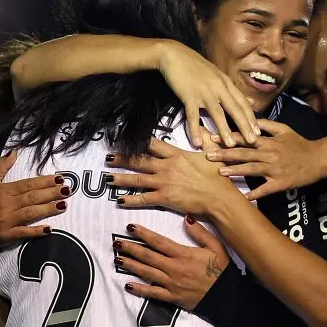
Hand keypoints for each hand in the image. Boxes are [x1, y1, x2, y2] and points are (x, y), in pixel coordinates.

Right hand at [0, 149, 68, 245]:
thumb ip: (1, 166)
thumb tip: (15, 151)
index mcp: (3, 191)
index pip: (27, 185)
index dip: (44, 181)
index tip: (59, 179)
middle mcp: (6, 205)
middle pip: (32, 198)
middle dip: (51, 193)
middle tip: (67, 190)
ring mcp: (6, 221)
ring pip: (30, 213)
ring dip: (48, 209)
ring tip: (64, 205)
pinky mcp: (6, 235)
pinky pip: (23, 233)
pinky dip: (35, 232)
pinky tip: (49, 229)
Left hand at [107, 138, 244, 215]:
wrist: (219, 197)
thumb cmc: (218, 176)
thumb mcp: (212, 153)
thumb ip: (205, 138)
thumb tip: (203, 126)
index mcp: (176, 154)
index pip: (153, 144)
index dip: (139, 141)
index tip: (127, 138)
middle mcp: (167, 166)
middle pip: (140, 160)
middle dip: (122, 159)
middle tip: (108, 157)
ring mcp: (164, 182)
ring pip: (137, 179)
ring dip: (120, 178)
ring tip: (107, 177)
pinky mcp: (164, 197)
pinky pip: (143, 198)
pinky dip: (130, 200)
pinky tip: (120, 201)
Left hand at [115, 219, 229, 309]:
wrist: (226, 296)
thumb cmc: (222, 270)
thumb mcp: (216, 246)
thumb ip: (200, 233)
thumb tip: (186, 218)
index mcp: (183, 254)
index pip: (158, 242)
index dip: (143, 234)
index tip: (130, 227)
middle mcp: (174, 268)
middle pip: (148, 256)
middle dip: (131, 248)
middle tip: (116, 242)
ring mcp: (171, 284)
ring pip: (147, 272)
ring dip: (131, 265)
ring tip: (117, 259)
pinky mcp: (172, 297)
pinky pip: (153, 293)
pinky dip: (139, 289)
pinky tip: (128, 284)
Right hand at [157, 41, 258, 147]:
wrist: (174, 54)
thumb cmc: (195, 66)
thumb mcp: (218, 75)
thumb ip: (233, 90)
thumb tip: (250, 101)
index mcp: (226, 83)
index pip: (243, 102)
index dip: (251, 118)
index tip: (258, 132)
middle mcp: (218, 87)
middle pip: (235, 109)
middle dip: (245, 126)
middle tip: (253, 141)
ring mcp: (204, 91)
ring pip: (217, 113)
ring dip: (224, 129)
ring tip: (230, 144)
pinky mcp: (188, 95)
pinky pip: (193, 115)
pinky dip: (195, 129)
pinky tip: (197, 142)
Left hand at [205, 119, 320, 200]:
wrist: (318, 159)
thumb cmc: (299, 144)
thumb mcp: (284, 129)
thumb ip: (266, 125)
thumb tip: (250, 120)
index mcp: (268, 141)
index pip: (244, 138)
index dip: (228, 137)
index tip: (212, 137)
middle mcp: (269, 154)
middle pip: (244, 153)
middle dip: (225, 154)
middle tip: (208, 155)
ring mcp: (274, 169)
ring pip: (251, 169)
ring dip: (235, 170)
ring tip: (220, 172)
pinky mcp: (280, 183)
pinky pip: (265, 189)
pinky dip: (254, 194)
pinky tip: (243, 198)